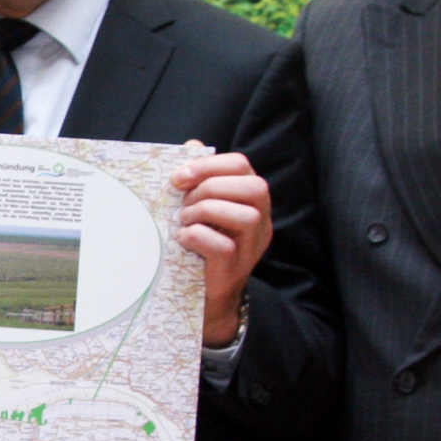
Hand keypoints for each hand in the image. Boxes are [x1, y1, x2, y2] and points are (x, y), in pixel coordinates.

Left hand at [171, 145, 272, 345]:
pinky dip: (197, 237)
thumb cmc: (199, 244)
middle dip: (211, 187)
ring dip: (206, 211)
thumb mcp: (198, 206)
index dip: (210, 165)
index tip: (179, 176)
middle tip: (183, 202)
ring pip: (247, 215)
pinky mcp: (236, 269)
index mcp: (251, 200)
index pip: (243, 166)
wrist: (203, 295)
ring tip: (184, 221)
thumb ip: (198, 177)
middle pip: (254, 187)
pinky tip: (183, 239)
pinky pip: (224, 246)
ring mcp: (252, 247)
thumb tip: (192, 144)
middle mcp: (261, 222)